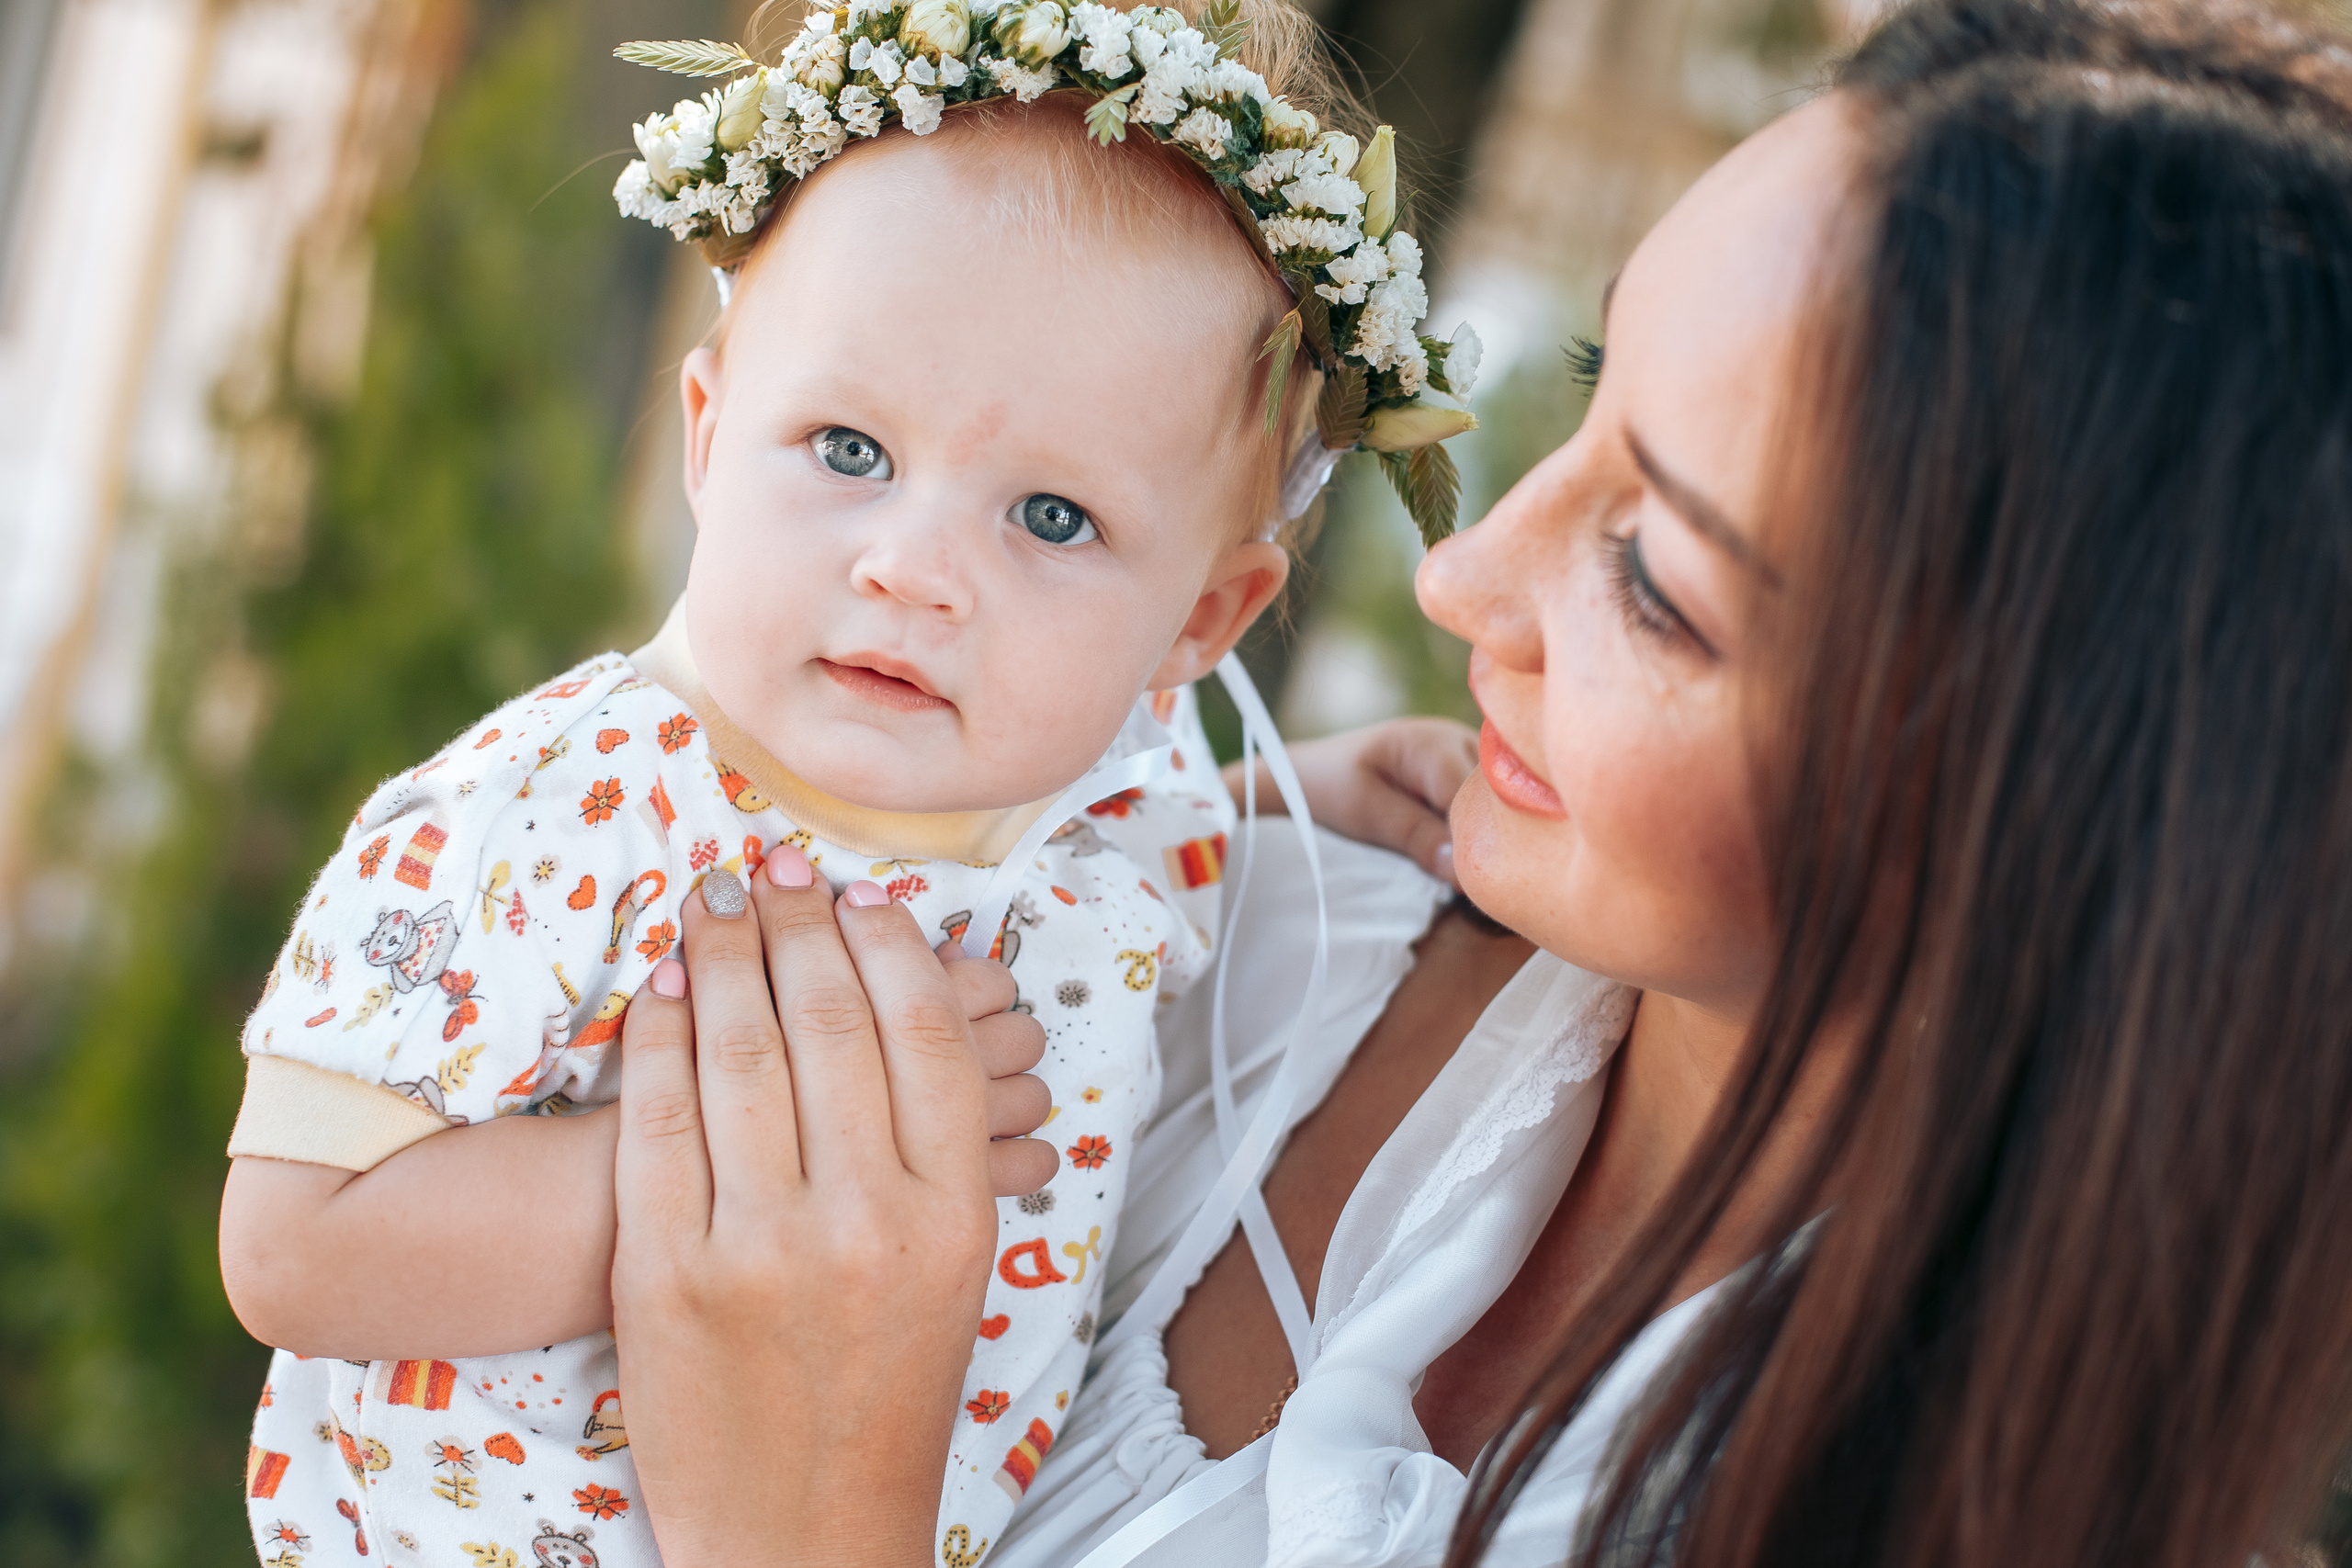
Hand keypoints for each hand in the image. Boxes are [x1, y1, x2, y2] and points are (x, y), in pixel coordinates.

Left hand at [611, 855, 1038, 1566]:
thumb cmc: (885, 1394)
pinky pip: (659, 1118)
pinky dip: (656, 1038)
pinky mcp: (669, 1271)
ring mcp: (762, 1245)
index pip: (927, 1033)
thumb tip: (923, 1012)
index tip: (861, 901)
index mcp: (958, 1215)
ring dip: (721, 956)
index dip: (888, 947)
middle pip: (832, 1022)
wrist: (805, 1526)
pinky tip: (657, 991)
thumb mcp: (957, 1273)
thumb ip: (948, 1151)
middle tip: (777, 868)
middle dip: (797, 925)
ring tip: (712, 902)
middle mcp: (868, 1221)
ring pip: (741, 1053)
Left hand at [1225, 716, 1477, 883]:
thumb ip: (1416, 836)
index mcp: (1435, 742)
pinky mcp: (1475, 782)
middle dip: (1494, 844)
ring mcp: (1475, 761)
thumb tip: (1466, 872)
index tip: (1473, 888)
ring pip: (1504, 807)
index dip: (1481, 845)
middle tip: (1479, 889)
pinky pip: (1493, 811)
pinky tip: (1481, 868)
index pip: (1478, 800)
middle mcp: (1466, 744)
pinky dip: (1485, 839)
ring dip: (1493, 843)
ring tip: (1483, 882)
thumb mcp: (1365, 814)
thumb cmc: (1332, 787)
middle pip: (1502, 800)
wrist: (1316, 774)